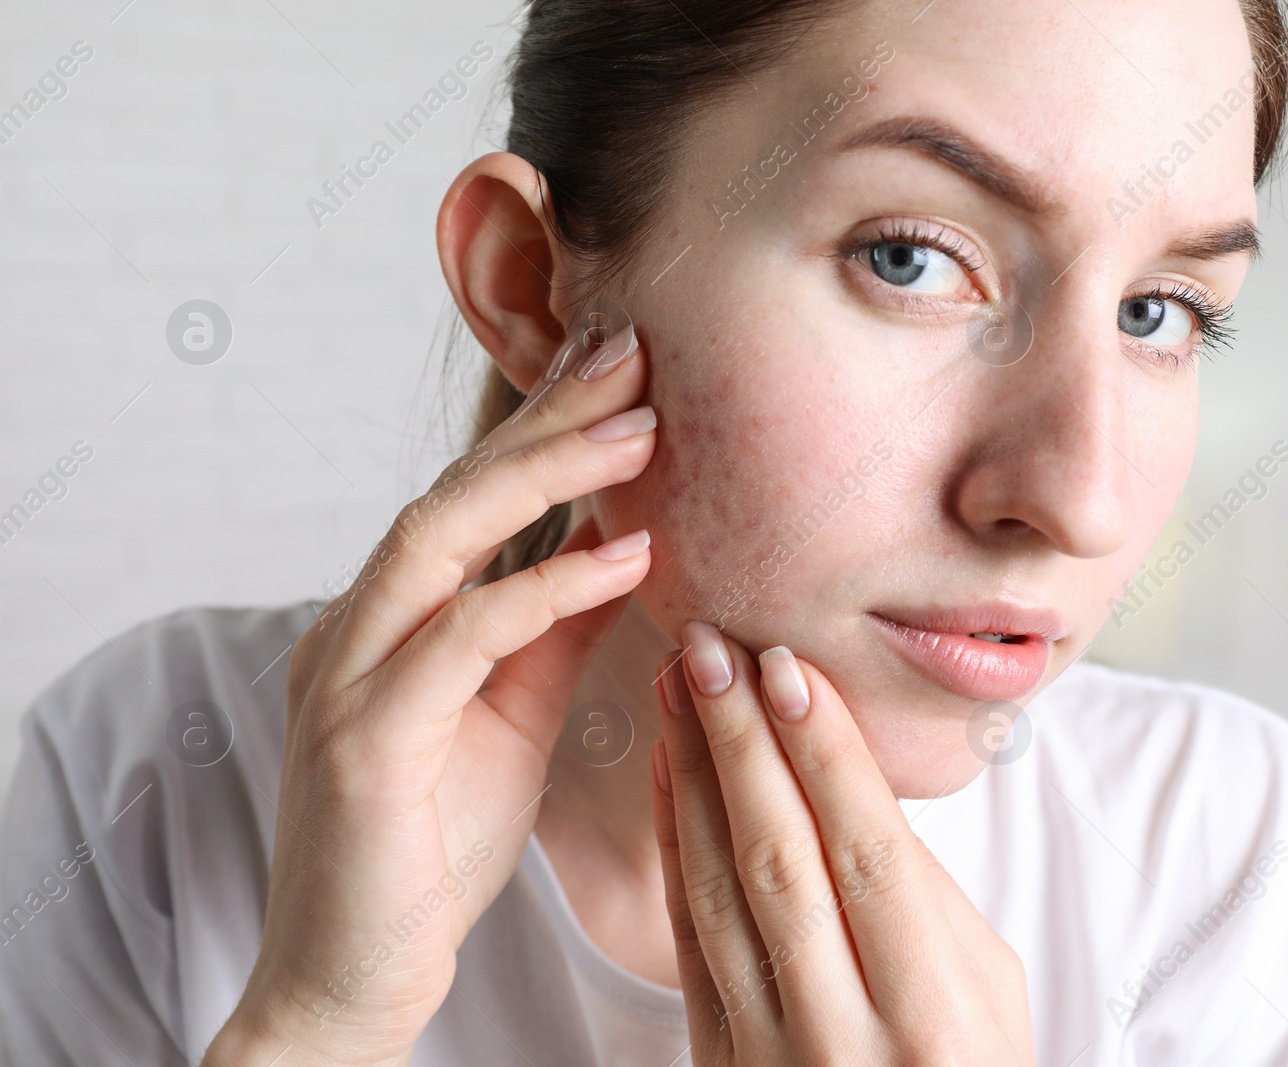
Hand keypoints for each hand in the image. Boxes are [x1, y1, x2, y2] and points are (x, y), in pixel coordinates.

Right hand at [204, 327, 655, 1066]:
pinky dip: (546, 589)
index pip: (467, 498)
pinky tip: (624, 556)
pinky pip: (461, 640)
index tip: (618, 368)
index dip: (542, 426)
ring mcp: (347, 679)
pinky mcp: (364, 741)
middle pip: (451, 491)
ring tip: (639, 429)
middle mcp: (355, 629)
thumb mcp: (513, 716)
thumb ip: (553, 630)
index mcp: (386, 620)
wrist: (352, 975)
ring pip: (438, 539)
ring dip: (543, 475)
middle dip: (544, 417)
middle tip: (630, 351)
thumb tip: (617, 547)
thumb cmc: (430, 844)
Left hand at [650, 621, 1034, 1065]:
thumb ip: (921, 890)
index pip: (868, 854)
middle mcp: (847, 1036)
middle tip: (710, 647)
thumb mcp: (986, 987)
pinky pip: (688, 941)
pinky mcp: (717, 1064)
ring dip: (692, 778)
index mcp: (934, 1014)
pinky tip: (667, 777)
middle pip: (780, 859)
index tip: (787, 664)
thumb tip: (846, 779)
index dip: (824, 753)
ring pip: (718, 892)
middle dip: (740, 741)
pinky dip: (673, 850)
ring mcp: (771, 1057)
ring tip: (678, 688)